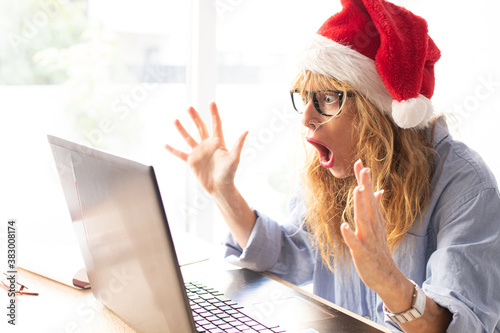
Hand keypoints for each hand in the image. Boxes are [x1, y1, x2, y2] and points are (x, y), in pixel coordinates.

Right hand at [165, 101, 247, 195]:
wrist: (220, 188)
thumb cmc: (229, 173)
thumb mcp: (234, 158)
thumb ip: (238, 144)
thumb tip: (246, 131)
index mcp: (218, 142)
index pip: (216, 124)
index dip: (214, 113)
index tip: (212, 102)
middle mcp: (207, 145)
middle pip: (200, 127)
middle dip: (195, 117)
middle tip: (189, 107)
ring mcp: (198, 152)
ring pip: (188, 137)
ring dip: (181, 129)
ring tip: (175, 120)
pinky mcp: (192, 161)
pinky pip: (180, 154)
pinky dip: (173, 150)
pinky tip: (165, 144)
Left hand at [340, 160, 411, 306]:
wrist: (387, 277)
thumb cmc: (379, 249)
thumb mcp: (378, 226)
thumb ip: (376, 207)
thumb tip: (378, 190)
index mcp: (374, 219)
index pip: (370, 196)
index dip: (365, 180)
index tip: (360, 163)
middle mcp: (372, 226)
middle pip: (368, 203)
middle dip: (366, 186)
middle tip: (363, 169)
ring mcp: (368, 239)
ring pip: (364, 220)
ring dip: (361, 206)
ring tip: (357, 190)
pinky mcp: (362, 253)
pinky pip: (355, 243)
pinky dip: (350, 235)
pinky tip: (344, 226)